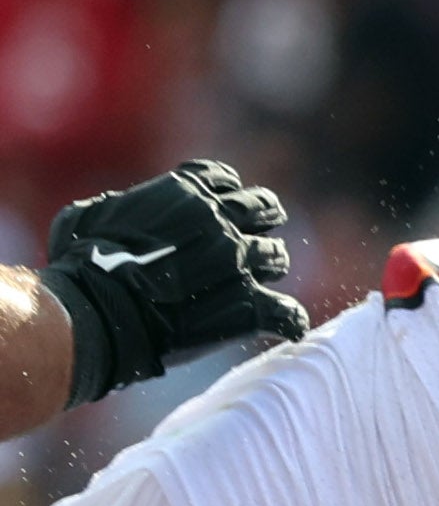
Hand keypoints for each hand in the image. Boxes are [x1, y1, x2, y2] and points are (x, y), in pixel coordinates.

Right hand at [47, 159, 304, 403]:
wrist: (98, 312)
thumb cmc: (82, 265)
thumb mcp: (88, 216)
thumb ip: (121, 206)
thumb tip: (122, 209)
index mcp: (184, 193)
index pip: (224, 178)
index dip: (227, 193)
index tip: (224, 207)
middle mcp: (219, 220)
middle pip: (262, 207)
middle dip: (264, 218)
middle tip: (258, 235)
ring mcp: (239, 260)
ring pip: (276, 255)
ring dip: (270, 265)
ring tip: (260, 279)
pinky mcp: (250, 304)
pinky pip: (288, 311)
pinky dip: (288, 320)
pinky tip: (285, 326)